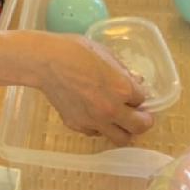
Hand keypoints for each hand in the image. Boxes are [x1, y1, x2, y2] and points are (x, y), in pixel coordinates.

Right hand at [37, 33, 153, 144]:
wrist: (46, 62)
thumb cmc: (76, 50)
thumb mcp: (106, 54)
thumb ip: (123, 71)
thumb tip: (135, 81)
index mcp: (122, 88)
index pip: (143, 100)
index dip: (140, 96)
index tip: (135, 92)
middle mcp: (111, 109)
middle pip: (139, 127)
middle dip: (143, 121)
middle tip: (139, 115)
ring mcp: (94, 121)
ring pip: (121, 139)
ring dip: (125, 130)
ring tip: (120, 119)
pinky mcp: (78, 126)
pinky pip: (97, 133)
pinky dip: (101, 127)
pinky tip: (95, 114)